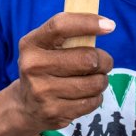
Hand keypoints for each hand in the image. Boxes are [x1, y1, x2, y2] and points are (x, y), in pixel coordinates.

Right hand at [15, 13, 114, 131]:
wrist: (26, 106)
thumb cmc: (45, 68)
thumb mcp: (46, 47)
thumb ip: (69, 34)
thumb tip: (105, 23)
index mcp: (31, 44)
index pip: (60, 26)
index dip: (87, 23)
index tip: (109, 25)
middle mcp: (33, 66)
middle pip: (87, 58)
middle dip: (104, 60)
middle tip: (103, 62)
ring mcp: (42, 91)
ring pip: (94, 83)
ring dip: (101, 80)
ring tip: (94, 79)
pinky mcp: (54, 112)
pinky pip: (92, 102)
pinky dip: (96, 97)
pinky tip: (86, 94)